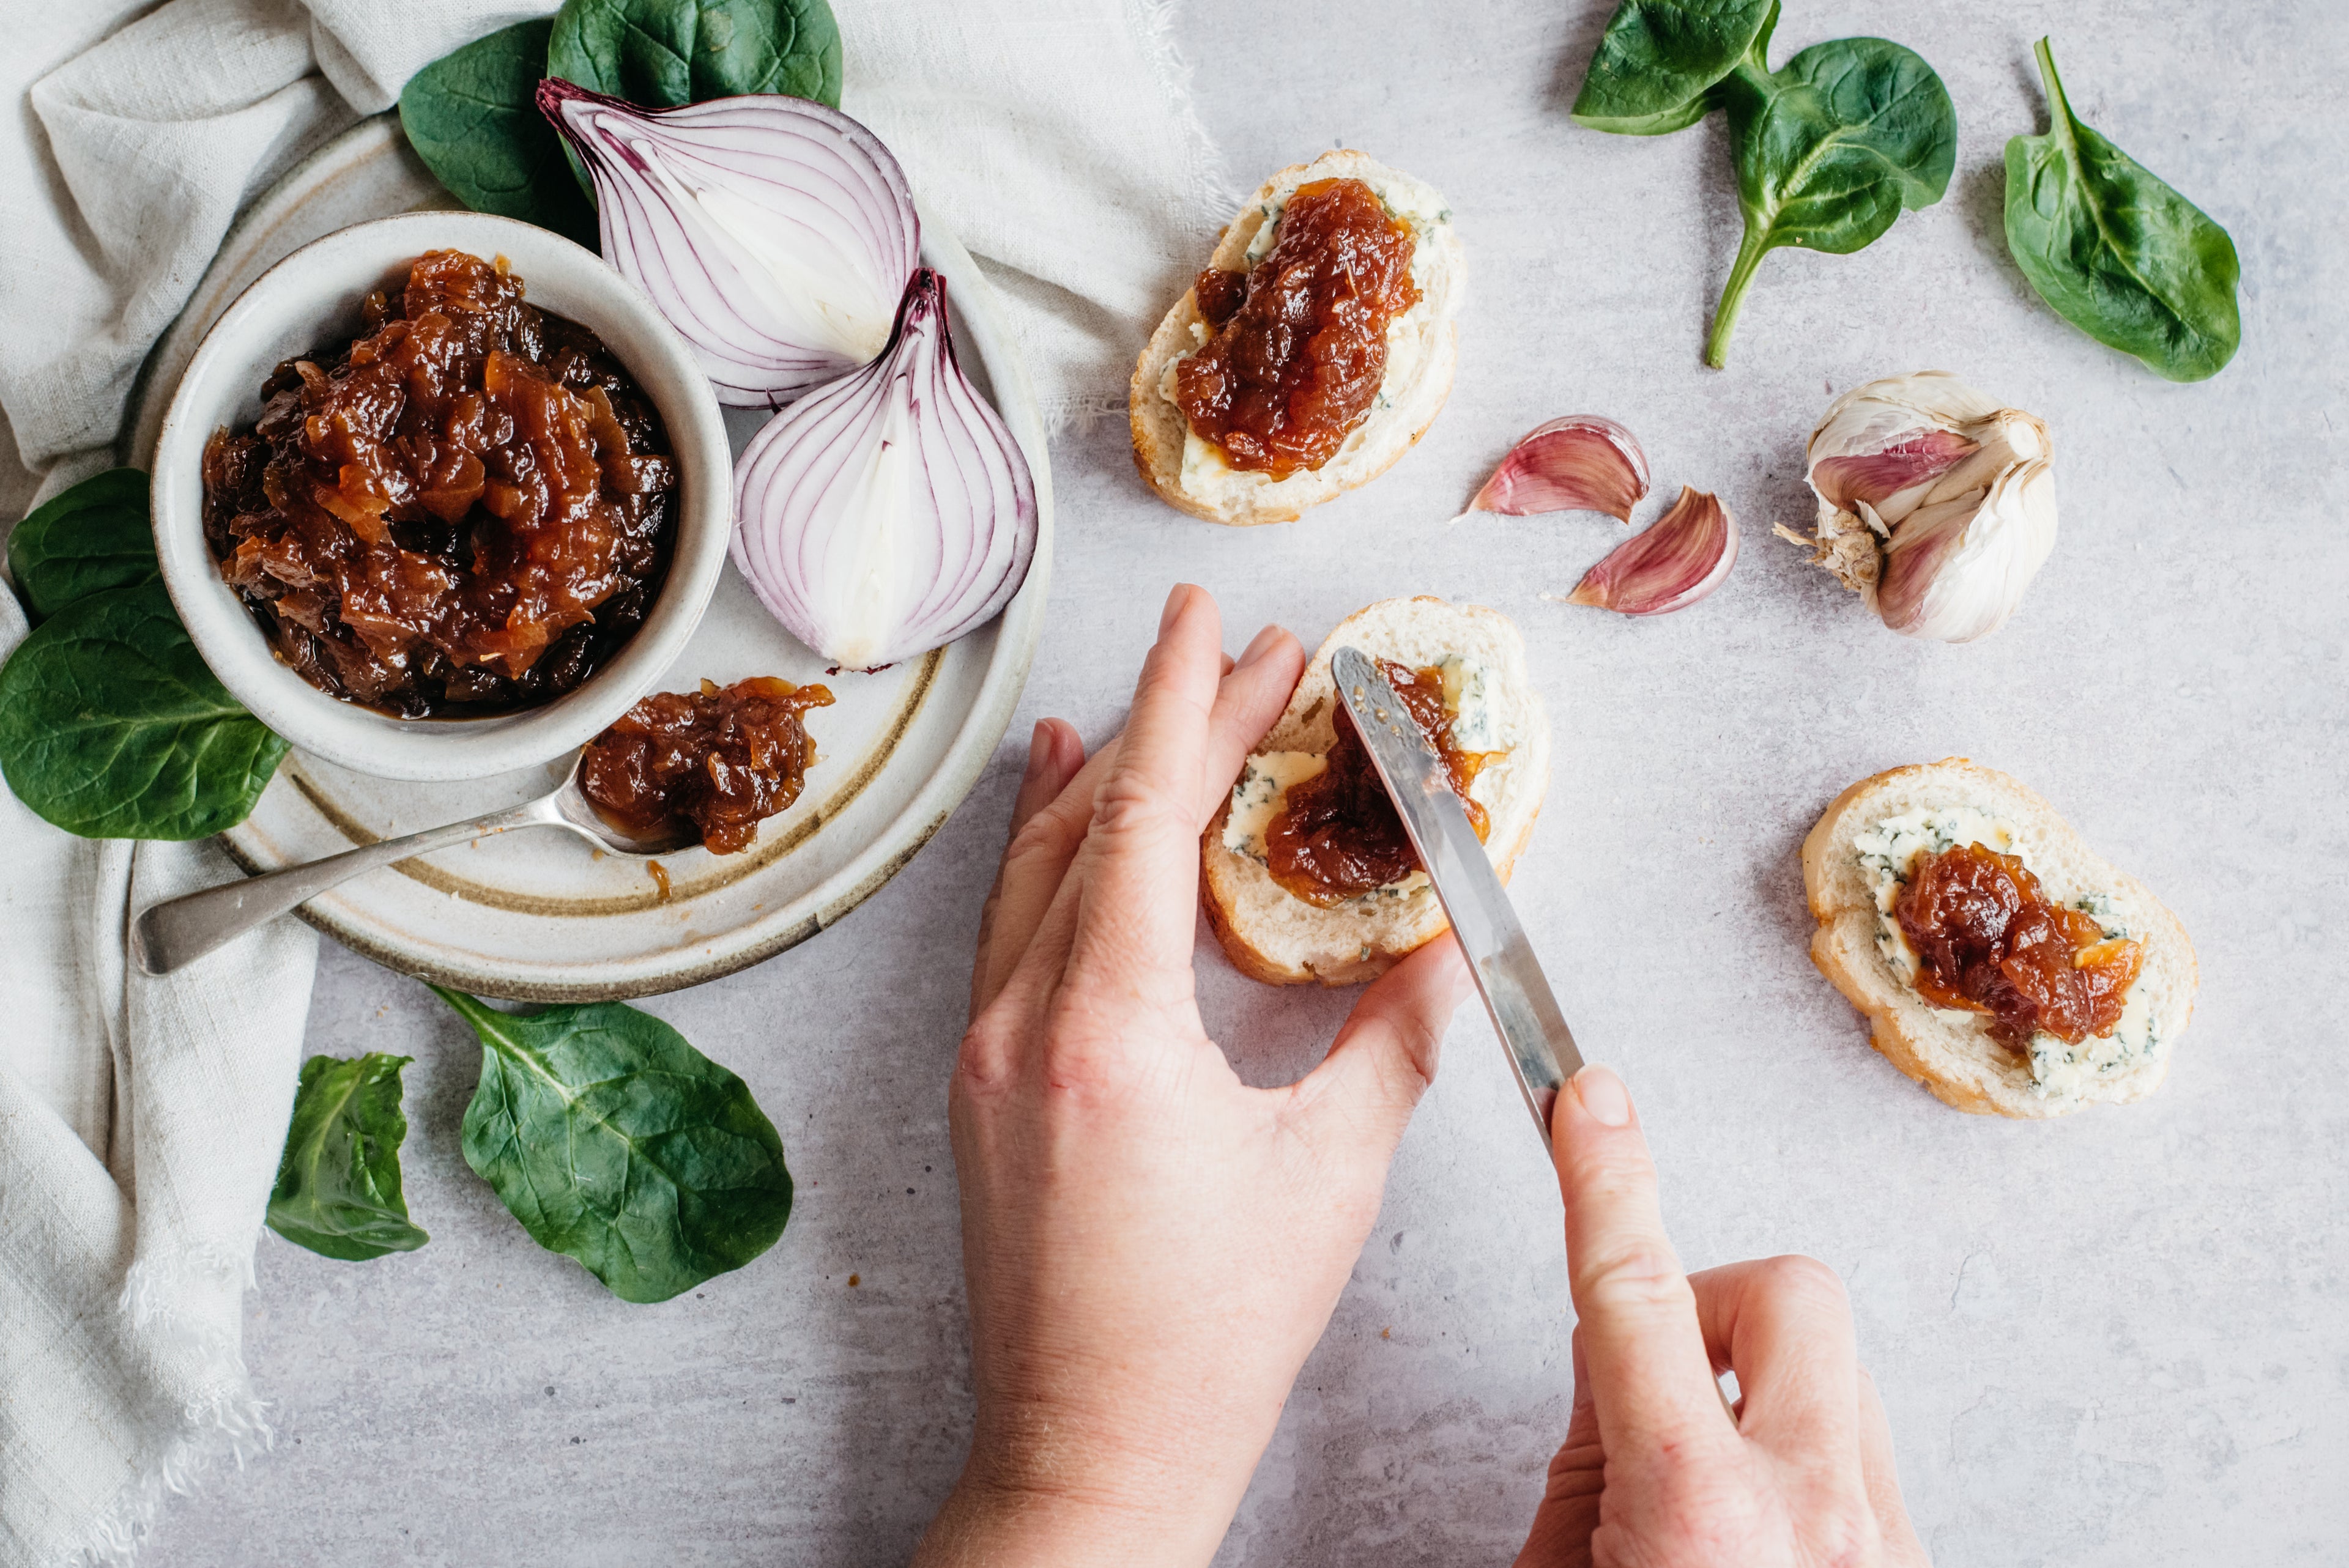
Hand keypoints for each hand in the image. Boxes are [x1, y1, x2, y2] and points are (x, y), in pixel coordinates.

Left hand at [914, 584, 1472, 1566]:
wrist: (1090, 1445)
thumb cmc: (1208, 1335)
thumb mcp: (1329, 1177)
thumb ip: (1392, 1041)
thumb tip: (1448, 944)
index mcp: (1108, 1033)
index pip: (1146, 820)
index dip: (1188, 701)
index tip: (1215, 617)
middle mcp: (1022, 1025)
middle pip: (1095, 826)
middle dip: (1174, 726)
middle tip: (1250, 656)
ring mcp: (984, 1053)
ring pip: (1039, 870)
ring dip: (1108, 778)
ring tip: (1162, 700)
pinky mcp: (978, 1085)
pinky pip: (1004, 929)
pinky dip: (1043, 853)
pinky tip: (1058, 802)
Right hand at [1518, 1065, 1930, 1567]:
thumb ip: (1586, 1460)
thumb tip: (1615, 1362)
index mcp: (1697, 1512)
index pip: (1635, 1292)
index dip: (1605, 1181)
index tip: (1588, 1106)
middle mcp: (1813, 1516)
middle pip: (1787, 1292)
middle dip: (1710, 1305)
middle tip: (1653, 1377)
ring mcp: (1883, 1545)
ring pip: (1837, 1372)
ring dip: (1755, 1391)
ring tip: (1696, 1484)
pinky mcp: (1915, 1565)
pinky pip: (1863, 1453)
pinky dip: (1796, 1460)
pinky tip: (1751, 1533)